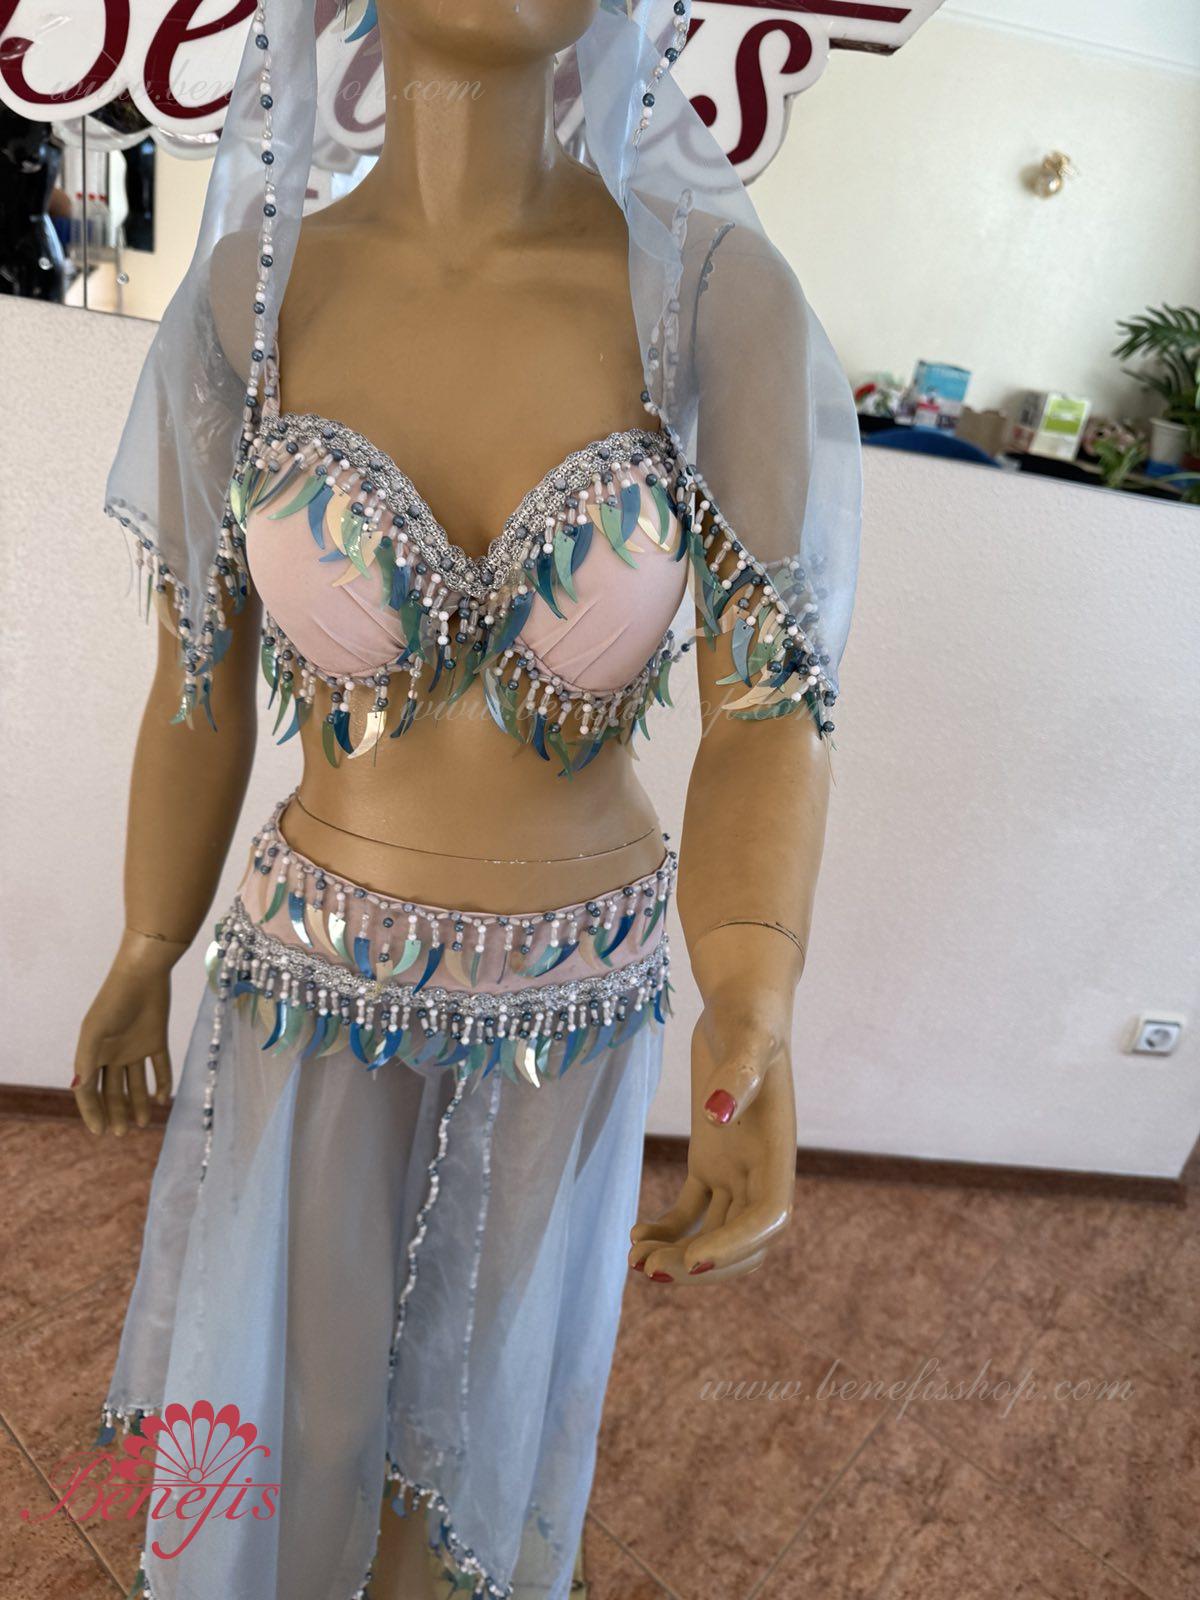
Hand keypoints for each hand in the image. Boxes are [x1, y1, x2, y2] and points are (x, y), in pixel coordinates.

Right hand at [72, 931, 181, 1135]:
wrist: (143, 974)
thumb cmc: (113, 1002)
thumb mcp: (95, 1032)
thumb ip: (87, 1060)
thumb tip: (78, 1089)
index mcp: (93, 1053)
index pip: (89, 1090)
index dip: (92, 1111)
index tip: (99, 1132)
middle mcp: (113, 1053)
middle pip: (113, 1090)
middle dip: (116, 1112)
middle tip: (123, 1133)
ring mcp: (135, 1047)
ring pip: (137, 1083)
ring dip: (139, 1103)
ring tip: (143, 1124)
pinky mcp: (157, 1039)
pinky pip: (160, 1067)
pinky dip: (162, 1083)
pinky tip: (163, 1100)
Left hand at [629, 990, 796, 1285]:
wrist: (741, 1004)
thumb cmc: (751, 1015)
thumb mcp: (748, 1036)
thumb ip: (739, 1072)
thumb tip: (718, 1112)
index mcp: (778, 1149)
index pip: (769, 1217)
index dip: (735, 1245)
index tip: (692, 1258)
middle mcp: (761, 1168)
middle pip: (744, 1242)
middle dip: (702, 1264)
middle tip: (651, 1271)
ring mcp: (736, 1170)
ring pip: (715, 1234)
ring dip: (680, 1256)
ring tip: (636, 1260)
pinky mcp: (712, 1162)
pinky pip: (694, 1213)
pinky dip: (669, 1232)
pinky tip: (636, 1234)